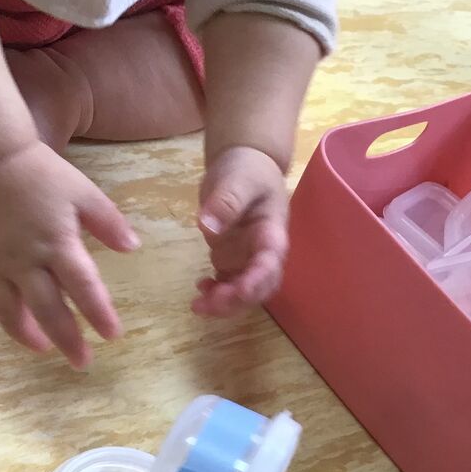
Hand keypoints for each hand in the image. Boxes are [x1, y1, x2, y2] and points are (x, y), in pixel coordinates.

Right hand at [0, 141, 138, 367]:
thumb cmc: (43, 173)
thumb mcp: (84, 192)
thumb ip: (109, 222)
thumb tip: (133, 248)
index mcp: (57, 243)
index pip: (83, 287)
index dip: (99, 314)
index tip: (113, 336)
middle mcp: (25, 260)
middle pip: (47, 310)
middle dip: (67, 340)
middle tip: (82, 363)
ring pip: (9, 311)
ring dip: (27, 335)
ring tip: (44, 350)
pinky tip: (10, 320)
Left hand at [192, 146, 289, 316]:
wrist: (245, 166)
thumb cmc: (248, 170)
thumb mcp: (239, 179)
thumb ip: (227, 201)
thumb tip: (208, 227)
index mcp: (272, 233)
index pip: (270, 262)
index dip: (257, 280)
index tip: (239, 291)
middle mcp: (264, 252)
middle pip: (259, 286)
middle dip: (237, 301)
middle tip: (209, 304)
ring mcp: (248, 258)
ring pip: (243, 292)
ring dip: (224, 304)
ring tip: (198, 305)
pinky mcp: (233, 260)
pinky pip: (228, 285)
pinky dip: (215, 293)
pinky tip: (200, 288)